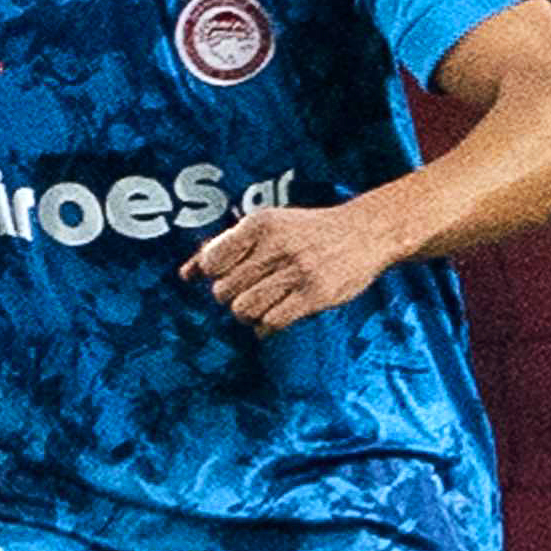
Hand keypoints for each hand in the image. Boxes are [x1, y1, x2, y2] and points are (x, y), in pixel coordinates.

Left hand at [186, 194, 402, 331]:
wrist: (366, 232)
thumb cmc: (307, 232)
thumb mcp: (266, 227)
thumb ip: (224, 248)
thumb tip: (184, 275)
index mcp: (260, 224)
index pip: (212, 261)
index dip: (216, 274)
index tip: (234, 271)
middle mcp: (277, 245)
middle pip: (224, 291)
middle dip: (231, 297)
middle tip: (252, 289)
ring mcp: (298, 271)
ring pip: (244, 310)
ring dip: (249, 313)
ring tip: (266, 302)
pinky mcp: (316, 295)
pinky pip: (271, 323)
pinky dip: (267, 326)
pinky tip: (276, 316)